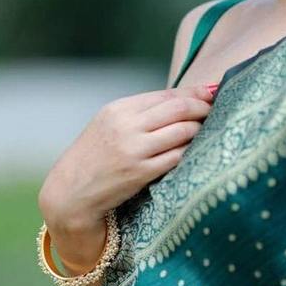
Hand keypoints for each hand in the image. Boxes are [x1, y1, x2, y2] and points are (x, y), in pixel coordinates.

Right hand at [38, 84, 214, 244]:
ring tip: (206, 132)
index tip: (212, 94)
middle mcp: (126, 126)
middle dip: (203, 108)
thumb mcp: (111, 126)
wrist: (70, 192)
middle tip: (215, 112)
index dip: (194, 94)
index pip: (167, 95)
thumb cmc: (96, 157)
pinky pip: (177, 157)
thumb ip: (143, 113)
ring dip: (199, 130)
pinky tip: (194, 153)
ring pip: (183, 131)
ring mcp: (134, 150)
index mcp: (119, 109)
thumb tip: (186, 98)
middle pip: (179, 109)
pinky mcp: (140, 173)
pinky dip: (189, 152)